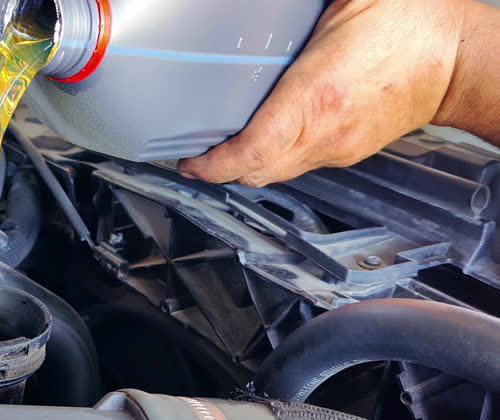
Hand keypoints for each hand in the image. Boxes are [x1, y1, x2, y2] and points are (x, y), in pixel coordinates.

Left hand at [177, 0, 467, 186]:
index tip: (190, 163)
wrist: (459, 59)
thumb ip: (289, 14)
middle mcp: (325, 133)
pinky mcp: (349, 152)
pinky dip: (274, 159)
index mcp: (315, 97)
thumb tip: (256, 8)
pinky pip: (300, 165)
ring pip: (277, 174)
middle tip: (196, 158)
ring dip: (247, 166)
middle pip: (257, 173)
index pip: (252, 151)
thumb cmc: (410, 25)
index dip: (213, 166)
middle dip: (220, 171)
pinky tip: (265, 139)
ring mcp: (338, 149)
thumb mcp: (344, 5)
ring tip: (223, 150)